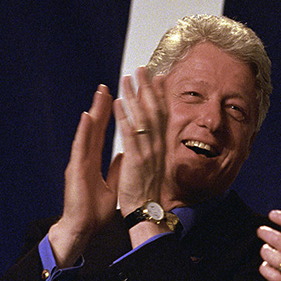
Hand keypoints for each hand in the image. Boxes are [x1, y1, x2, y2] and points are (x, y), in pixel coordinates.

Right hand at [48, 85, 120, 266]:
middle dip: (100, 107)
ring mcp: (79, 162)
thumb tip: (124, 155)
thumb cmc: (93, 211)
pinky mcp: (76, 170)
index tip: (115, 97)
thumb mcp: (112, 186)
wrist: (82, 228)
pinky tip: (87, 117)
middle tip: (105, 86)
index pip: (103, 133)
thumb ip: (116, 169)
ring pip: (87, 133)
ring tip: (99, 94)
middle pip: (94, 128)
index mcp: (94, 161)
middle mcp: (85, 158)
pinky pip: (80, 147)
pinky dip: (84, 132)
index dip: (109, 116)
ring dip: (93, 112)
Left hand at [114, 68, 169, 245]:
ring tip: (127, 78)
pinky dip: (124, 117)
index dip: (160, 95)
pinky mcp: (135, 159)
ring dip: (134, 96)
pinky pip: (129, 134)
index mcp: (160, 147)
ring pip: (142, 118)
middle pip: (154, 110)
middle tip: (142, 69)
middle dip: (148, 88)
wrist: (146, 212)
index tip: (158, 77)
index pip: (162, 115)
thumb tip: (154, 139)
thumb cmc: (148, 192)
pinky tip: (118, 103)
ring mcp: (147, 152)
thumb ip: (154, 150)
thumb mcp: (154, 166)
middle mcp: (157, 146)